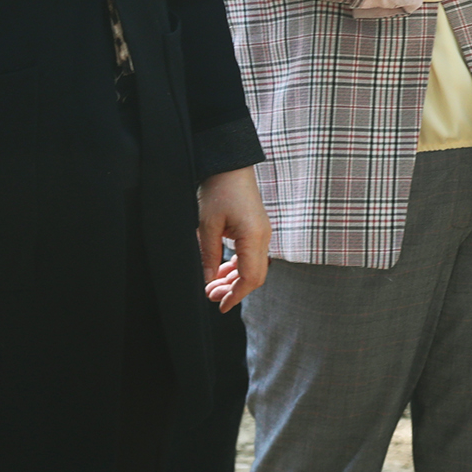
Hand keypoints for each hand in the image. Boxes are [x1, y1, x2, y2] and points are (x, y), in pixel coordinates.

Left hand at [197, 166, 271, 312]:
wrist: (230, 165)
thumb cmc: (220, 190)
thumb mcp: (208, 225)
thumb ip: (209, 256)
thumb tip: (209, 280)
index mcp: (254, 237)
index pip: (250, 278)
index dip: (235, 296)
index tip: (220, 306)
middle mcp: (263, 237)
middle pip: (254, 276)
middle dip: (233, 290)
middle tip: (210, 296)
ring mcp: (262, 232)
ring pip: (253, 267)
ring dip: (234, 279)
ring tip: (212, 285)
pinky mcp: (256, 229)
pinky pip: (251, 255)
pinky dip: (237, 266)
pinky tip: (222, 270)